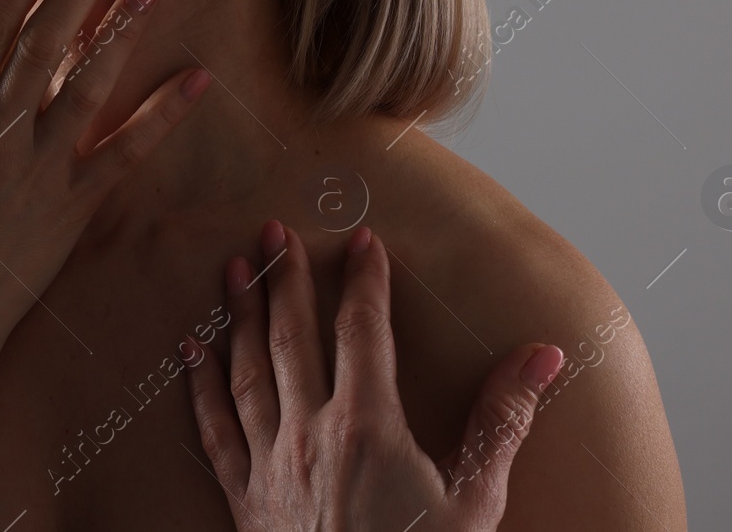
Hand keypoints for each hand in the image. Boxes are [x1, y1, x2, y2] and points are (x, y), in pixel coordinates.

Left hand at [186, 221, 563, 530]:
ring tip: (235, 268)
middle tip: (275, 230)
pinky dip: (199, 386)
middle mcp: (310, 433)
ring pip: (247, 370)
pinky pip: (214, 430)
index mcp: (368, 426)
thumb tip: (542, 355)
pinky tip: (189, 351)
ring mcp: (271, 464)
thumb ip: (503, 420)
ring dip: (240, 315)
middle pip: (294, 336)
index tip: (364, 240)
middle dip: (288, 278)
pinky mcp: (244, 498)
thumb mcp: (477, 501)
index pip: (363, 330)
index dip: (365, 280)